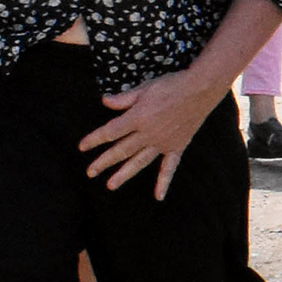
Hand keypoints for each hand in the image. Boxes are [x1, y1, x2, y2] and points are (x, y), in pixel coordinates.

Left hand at [79, 68, 223, 196]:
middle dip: (104, 161)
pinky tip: (158, 196)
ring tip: (110, 185)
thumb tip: (104, 102)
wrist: (200, 90)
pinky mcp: (176, 146)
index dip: (95, 139)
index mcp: (137, 118)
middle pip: (121, 150)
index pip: (111, 131)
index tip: (82, 147)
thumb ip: (124, 99)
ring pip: (139, 161)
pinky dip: (163, 182)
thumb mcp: (144, 88)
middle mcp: (148, 134)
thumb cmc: (171, 86)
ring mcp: (162, 142)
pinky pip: (169, 167)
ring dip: (124, 174)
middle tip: (90, 172)